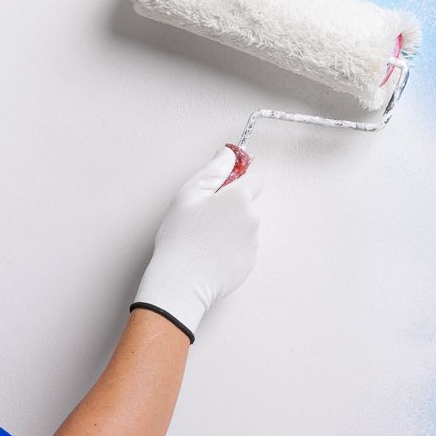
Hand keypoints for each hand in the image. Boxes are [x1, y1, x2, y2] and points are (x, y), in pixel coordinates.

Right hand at [131, 144, 263, 341]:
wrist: (182, 282)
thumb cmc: (181, 236)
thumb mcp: (189, 194)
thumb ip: (214, 170)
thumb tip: (228, 153)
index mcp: (239, 199)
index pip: (255, 180)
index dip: (239, 182)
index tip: (222, 190)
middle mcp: (253, 220)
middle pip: (246, 206)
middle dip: (229, 209)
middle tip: (202, 220)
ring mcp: (253, 244)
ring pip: (244, 228)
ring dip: (229, 230)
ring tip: (204, 241)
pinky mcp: (249, 264)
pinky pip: (242, 249)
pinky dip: (229, 250)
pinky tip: (210, 256)